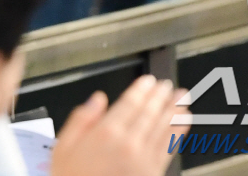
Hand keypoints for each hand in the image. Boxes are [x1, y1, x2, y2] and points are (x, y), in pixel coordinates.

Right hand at [50, 75, 189, 175]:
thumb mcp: (63, 148)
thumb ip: (81, 120)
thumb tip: (96, 100)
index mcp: (106, 134)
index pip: (130, 103)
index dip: (141, 89)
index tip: (148, 81)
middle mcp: (129, 144)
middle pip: (150, 113)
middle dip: (161, 96)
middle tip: (167, 85)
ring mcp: (144, 160)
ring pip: (164, 127)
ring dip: (175, 109)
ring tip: (182, 98)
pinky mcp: (154, 173)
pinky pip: (170, 146)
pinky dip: (179, 132)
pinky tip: (184, 123)